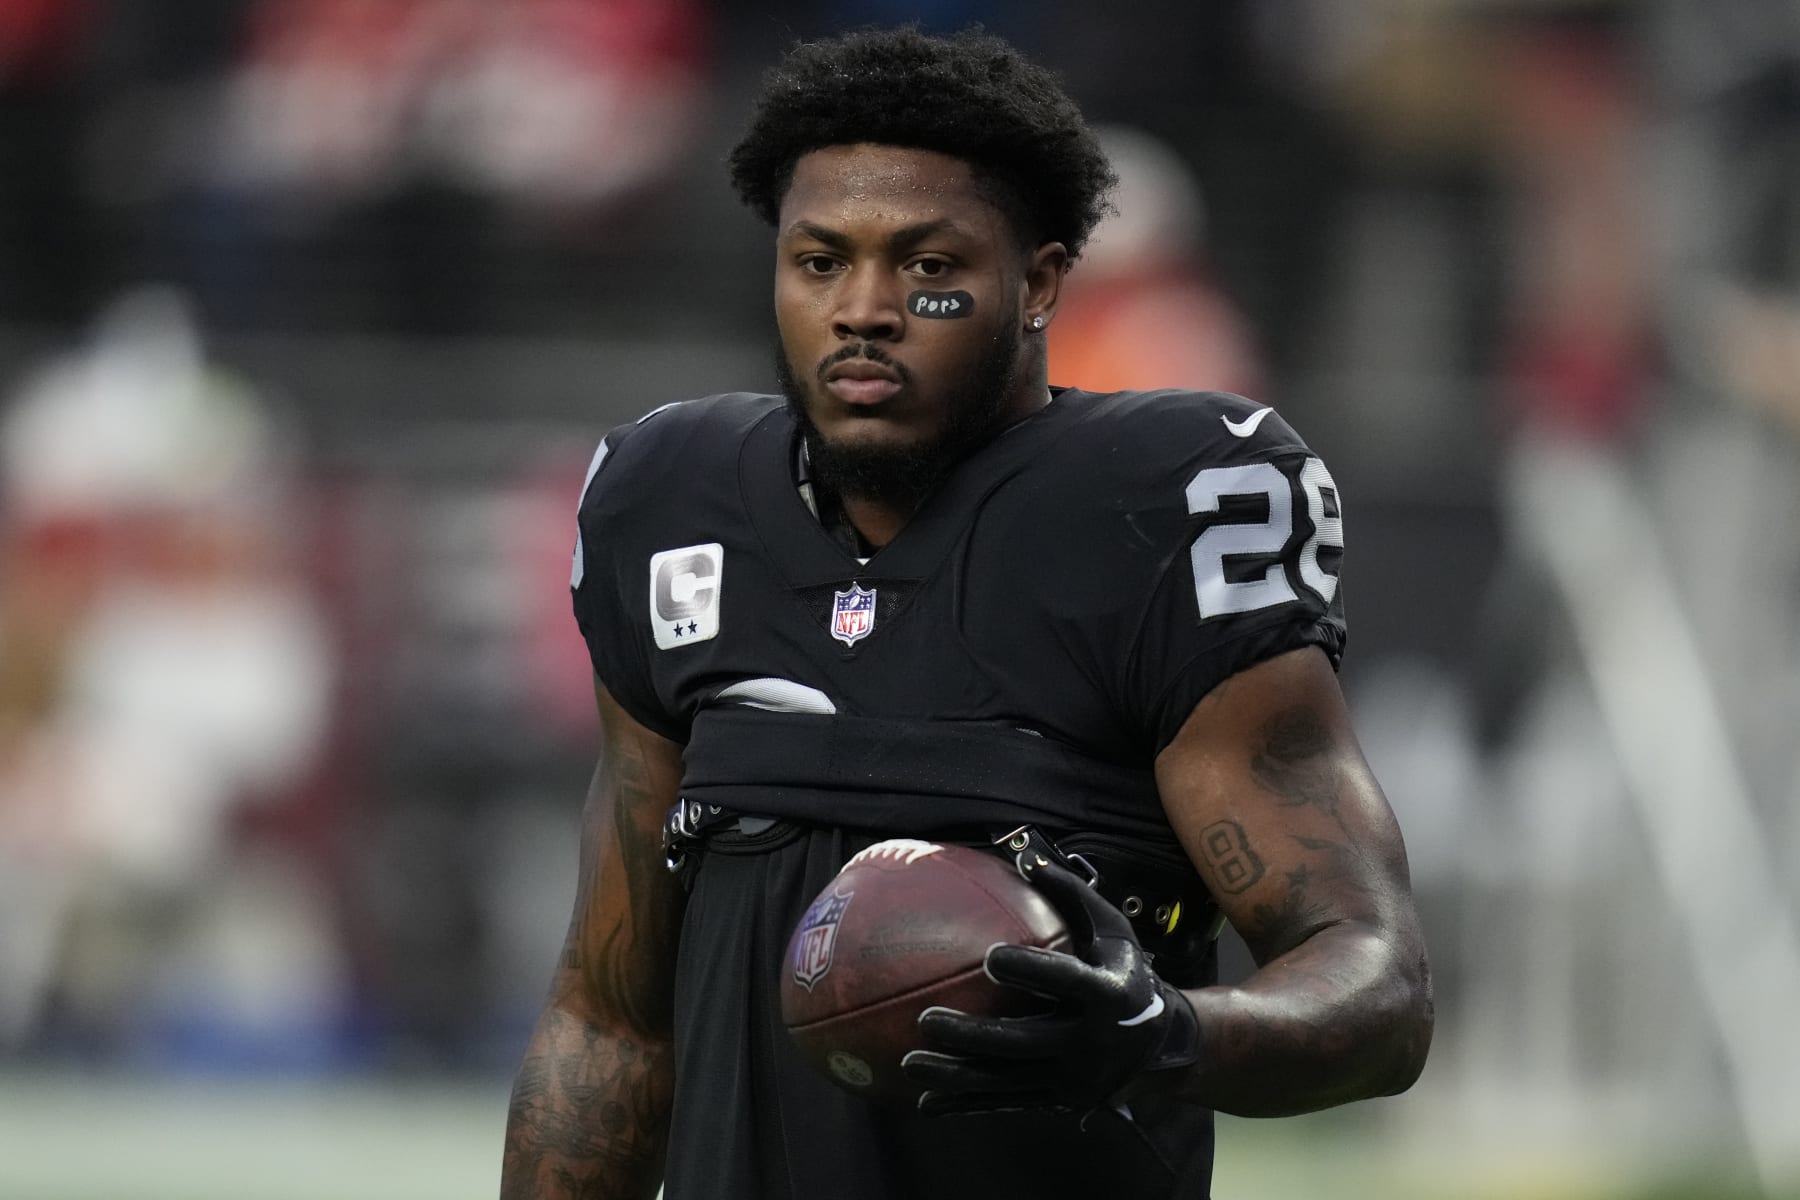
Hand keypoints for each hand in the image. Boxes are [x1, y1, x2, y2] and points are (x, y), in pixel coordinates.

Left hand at [901, 852, 1200, 1115]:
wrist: (1159, 1044)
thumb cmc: (1124, 972)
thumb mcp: (1112, 930)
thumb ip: (1072, 894)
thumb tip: (1027, 857)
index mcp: (1107, 994)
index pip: (1066, 982)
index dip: (1031, 970)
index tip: (990, 957)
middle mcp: (1091, 1043)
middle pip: (1025, 1042)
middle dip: (974, 1036)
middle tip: (927, 1021)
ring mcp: (1074, 1080)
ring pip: (1007, 1081)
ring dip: (956, 1075)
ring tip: (910, 1062)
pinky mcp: (1059, 1102)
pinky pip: (1006, 1104)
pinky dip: (966, 1104)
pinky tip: (926, 1102)